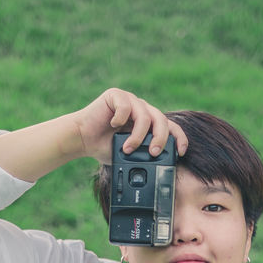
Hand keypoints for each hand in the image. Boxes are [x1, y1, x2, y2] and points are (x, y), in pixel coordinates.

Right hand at [73, 88, 188, 164]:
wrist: (82, 140)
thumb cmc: (104, 146)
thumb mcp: (129, 155)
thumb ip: (144, 156)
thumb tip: (160, 166)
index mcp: (148, 122)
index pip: (170, 126)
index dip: (179, 138)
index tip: (180, 152)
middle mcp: (142, 109)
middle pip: (161, 120)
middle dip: (160, 138)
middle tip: (153, 153)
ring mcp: (130, 100)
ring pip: (145, 116)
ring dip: (138, 136)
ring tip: (127, 149)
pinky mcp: (115, 95)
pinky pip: (126, 106)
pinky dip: (121, 119)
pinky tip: (112, 126)